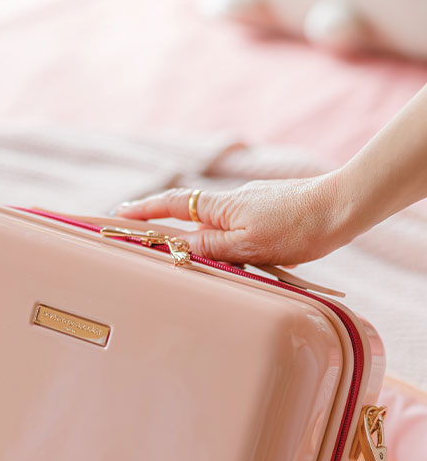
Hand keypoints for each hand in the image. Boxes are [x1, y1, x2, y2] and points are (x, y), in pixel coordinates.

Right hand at [114, 173, 348, 266]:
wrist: (341, 208)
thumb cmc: (297, 227)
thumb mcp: (247, 244)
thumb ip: (209, 246)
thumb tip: (177, 246)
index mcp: (221, 207)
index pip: (172, 205)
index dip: (144, 210)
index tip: (120, 214)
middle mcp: (231, 203)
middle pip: (189, 216)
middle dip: (164, 225)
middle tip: (140, 237)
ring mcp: (249, 206)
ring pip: (213, 226)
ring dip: (197, 238)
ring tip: (191, 258)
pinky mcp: (265, 213)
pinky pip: (233, 229)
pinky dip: (221, 240)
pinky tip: (233, 256)